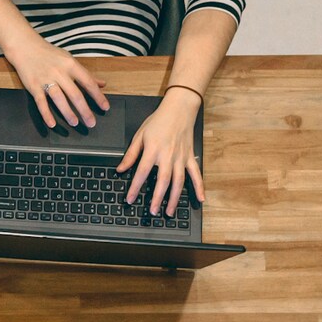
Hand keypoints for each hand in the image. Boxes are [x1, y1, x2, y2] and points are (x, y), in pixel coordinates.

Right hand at [6, 39, 108, 128]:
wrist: (25, 47)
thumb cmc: (49, 54)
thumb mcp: (69, 60)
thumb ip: (85, 73)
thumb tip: (101, 84)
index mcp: (71, 65)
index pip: (88, 82)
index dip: (98, 96)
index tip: (105, 107)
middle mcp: (59, 72)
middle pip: (75, 94)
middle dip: (84, 110)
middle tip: (91, 122)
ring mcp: (46, 79)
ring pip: (59, 99)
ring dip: (67, 113)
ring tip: (74, 123)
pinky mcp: (33, 86)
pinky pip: (41, 102)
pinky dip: (46, 113)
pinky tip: (52, 123)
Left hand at [118, 89, 203, 216]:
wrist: (179, 109)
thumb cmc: (158, 121)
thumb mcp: (140, 135)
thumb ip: (131, 154)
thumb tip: (121, 169)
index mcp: (153, 150)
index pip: (142, 172)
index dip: (135, 187)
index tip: (130, 199)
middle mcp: (168, 155)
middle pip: (163, 181)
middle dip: (157, 198)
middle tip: (152, 212)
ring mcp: (181, 157)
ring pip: (179, 181)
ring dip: (175, 198)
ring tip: (170, 212)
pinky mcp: (190, 157)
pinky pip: (196, 174)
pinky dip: (199, 186)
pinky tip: (200, 199)